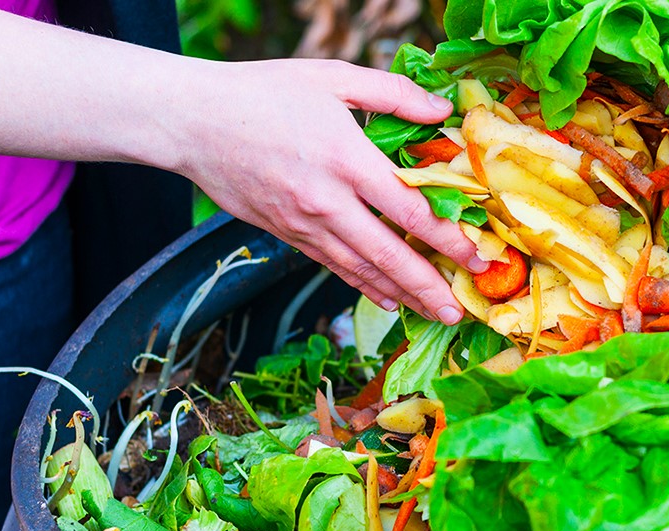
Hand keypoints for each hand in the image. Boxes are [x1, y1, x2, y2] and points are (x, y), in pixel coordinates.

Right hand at [177, 58, 486, 323]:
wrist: (191, 121)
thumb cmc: (263, 92)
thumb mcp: (332, 77)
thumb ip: (393, 94)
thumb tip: (443, 112)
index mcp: (345, 159)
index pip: (409, 211)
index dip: (448, 239)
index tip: (477, 257)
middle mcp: (327, 201)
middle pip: (389, 255)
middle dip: (429, 286)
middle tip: (461, 311)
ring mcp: (305, 224)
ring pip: (362, 270)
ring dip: (402, 295)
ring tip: (435, 314)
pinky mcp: (288, 234)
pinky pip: (334, 267)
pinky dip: (365, 286)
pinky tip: (389, 299)